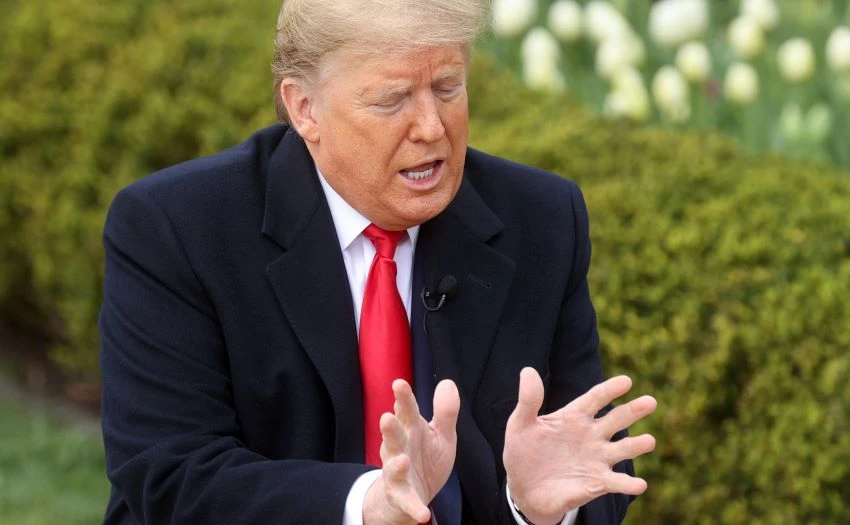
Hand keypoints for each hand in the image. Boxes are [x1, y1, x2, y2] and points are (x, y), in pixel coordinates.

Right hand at [364, 379, 459, 524]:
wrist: (410, 495)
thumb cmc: (424, 458)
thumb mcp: (440, 435)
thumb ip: (445, 412)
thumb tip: (448, 382)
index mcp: (410, 430)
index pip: (406, 411)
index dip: (403, 398)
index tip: (399, 384)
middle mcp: (399, 448)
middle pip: (393, 436)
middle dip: (389, 428)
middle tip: (387, 417)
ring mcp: (397, 473)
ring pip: (393, 467)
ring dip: (396, 464)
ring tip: (402, 461)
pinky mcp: (401, 496)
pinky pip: (407, 502)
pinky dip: (414, 507)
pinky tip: (422, 514)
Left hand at [503, 369, 656, 524]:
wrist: (523, 489)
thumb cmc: (523, 451)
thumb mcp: (520, 424)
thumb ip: (528, 400)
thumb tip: (528, 371)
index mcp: (573, 416)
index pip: (595, 398)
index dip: (610, 390)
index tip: (626, 381)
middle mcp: (590, 435)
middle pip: (616, 419)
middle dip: (633, 410)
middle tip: (650, 402)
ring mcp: (596, 458)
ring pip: (623, 449)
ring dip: (637, 445)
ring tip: (650, 441)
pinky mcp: (597, 482)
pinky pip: (616, 482)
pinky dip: (628, 484)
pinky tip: (639, 484)